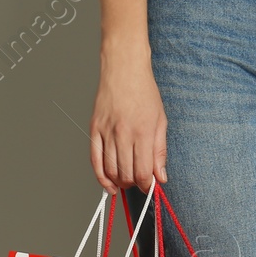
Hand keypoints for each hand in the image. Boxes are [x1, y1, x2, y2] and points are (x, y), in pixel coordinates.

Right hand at [90, 49, 167, 192]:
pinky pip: (94, 159)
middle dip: (134, 184)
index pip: (144, 172)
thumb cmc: (144, 93)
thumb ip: (160, 152)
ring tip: (126, 182)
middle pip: (126, 174)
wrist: (123, 69)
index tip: (150, 187)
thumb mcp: (161, 121)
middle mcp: (123, 134)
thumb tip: (161, 177)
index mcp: (143, 132)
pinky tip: (108, 184)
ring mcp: (106, 131)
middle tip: (139, 183)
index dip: (147, 185)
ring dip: (119, 182)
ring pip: (110, 169)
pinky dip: (100, 176)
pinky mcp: (94, 128)